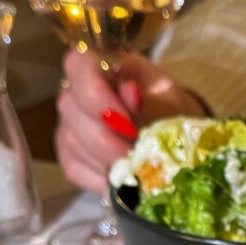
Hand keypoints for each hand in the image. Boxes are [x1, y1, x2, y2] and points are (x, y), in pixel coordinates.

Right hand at [54, 50, 207, 193]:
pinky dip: (100, 177)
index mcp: (103, 68)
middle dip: (105, 138)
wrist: (175, 137)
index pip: (78, 65)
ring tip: (135, 167)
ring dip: (105, 160)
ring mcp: (70, 125)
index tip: (126, 121)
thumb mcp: (169, 98)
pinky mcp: (71, 156)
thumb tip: (129, 90)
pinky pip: (74, 167)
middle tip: (135, 153)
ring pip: (71, 142)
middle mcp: (78, 93)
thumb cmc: (170, 110)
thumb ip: (148, 95)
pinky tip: (122, 179)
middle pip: (70, 108)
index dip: (95, 94)